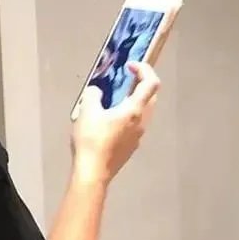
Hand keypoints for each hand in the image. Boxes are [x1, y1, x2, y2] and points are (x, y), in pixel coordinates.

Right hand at [70, 62, 159, 184]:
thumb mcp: (86, 111)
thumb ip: (93, 95)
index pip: (151, 83)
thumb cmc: (92, 141)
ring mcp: (138, 137)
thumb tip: (96, 92)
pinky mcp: (131, 147)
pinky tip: (110, 121)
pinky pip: (135, 125)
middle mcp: (141, 122)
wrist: (93, 173)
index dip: (144, 69)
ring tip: (115, 101)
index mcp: (134, 110)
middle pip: (151, 97)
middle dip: (142, 84)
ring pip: (144, 112)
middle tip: (126, 80)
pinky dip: (129, 116)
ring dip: (135, 101)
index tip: (130, 66)